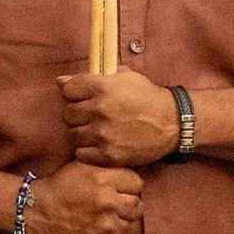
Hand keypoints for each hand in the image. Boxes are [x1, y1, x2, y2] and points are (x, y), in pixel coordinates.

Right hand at [24, 162, 143, 233]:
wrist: (35, 211)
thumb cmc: (58, 187)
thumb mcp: (82, 165)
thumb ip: (107, 167)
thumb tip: (127, 171)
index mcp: (103, 179)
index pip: (137, 183)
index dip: (129, 188)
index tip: (120, 192)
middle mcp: (107, 202)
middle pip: (137, 207)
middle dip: (128, 207)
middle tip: (115, 209)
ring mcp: (104, 226)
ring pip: (130, 228)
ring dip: (121, 226)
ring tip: (106, 224)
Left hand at [58, 67, 183, 166]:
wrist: (172, 122)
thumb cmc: (148, 97)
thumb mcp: (124, 78)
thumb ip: (91, 78)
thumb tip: (60, 81)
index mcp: (102, 87)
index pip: (67, 90)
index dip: (73, 94)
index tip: (82, 98)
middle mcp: (100, 110)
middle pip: (67, 114)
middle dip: (76, 114)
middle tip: (90, 116)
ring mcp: (103, 134)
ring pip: (72, 135)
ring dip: (81, 133)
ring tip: (95, 131)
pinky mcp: (108, 154)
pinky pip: (81, 153)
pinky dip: (87, 150)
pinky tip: (98, 144)